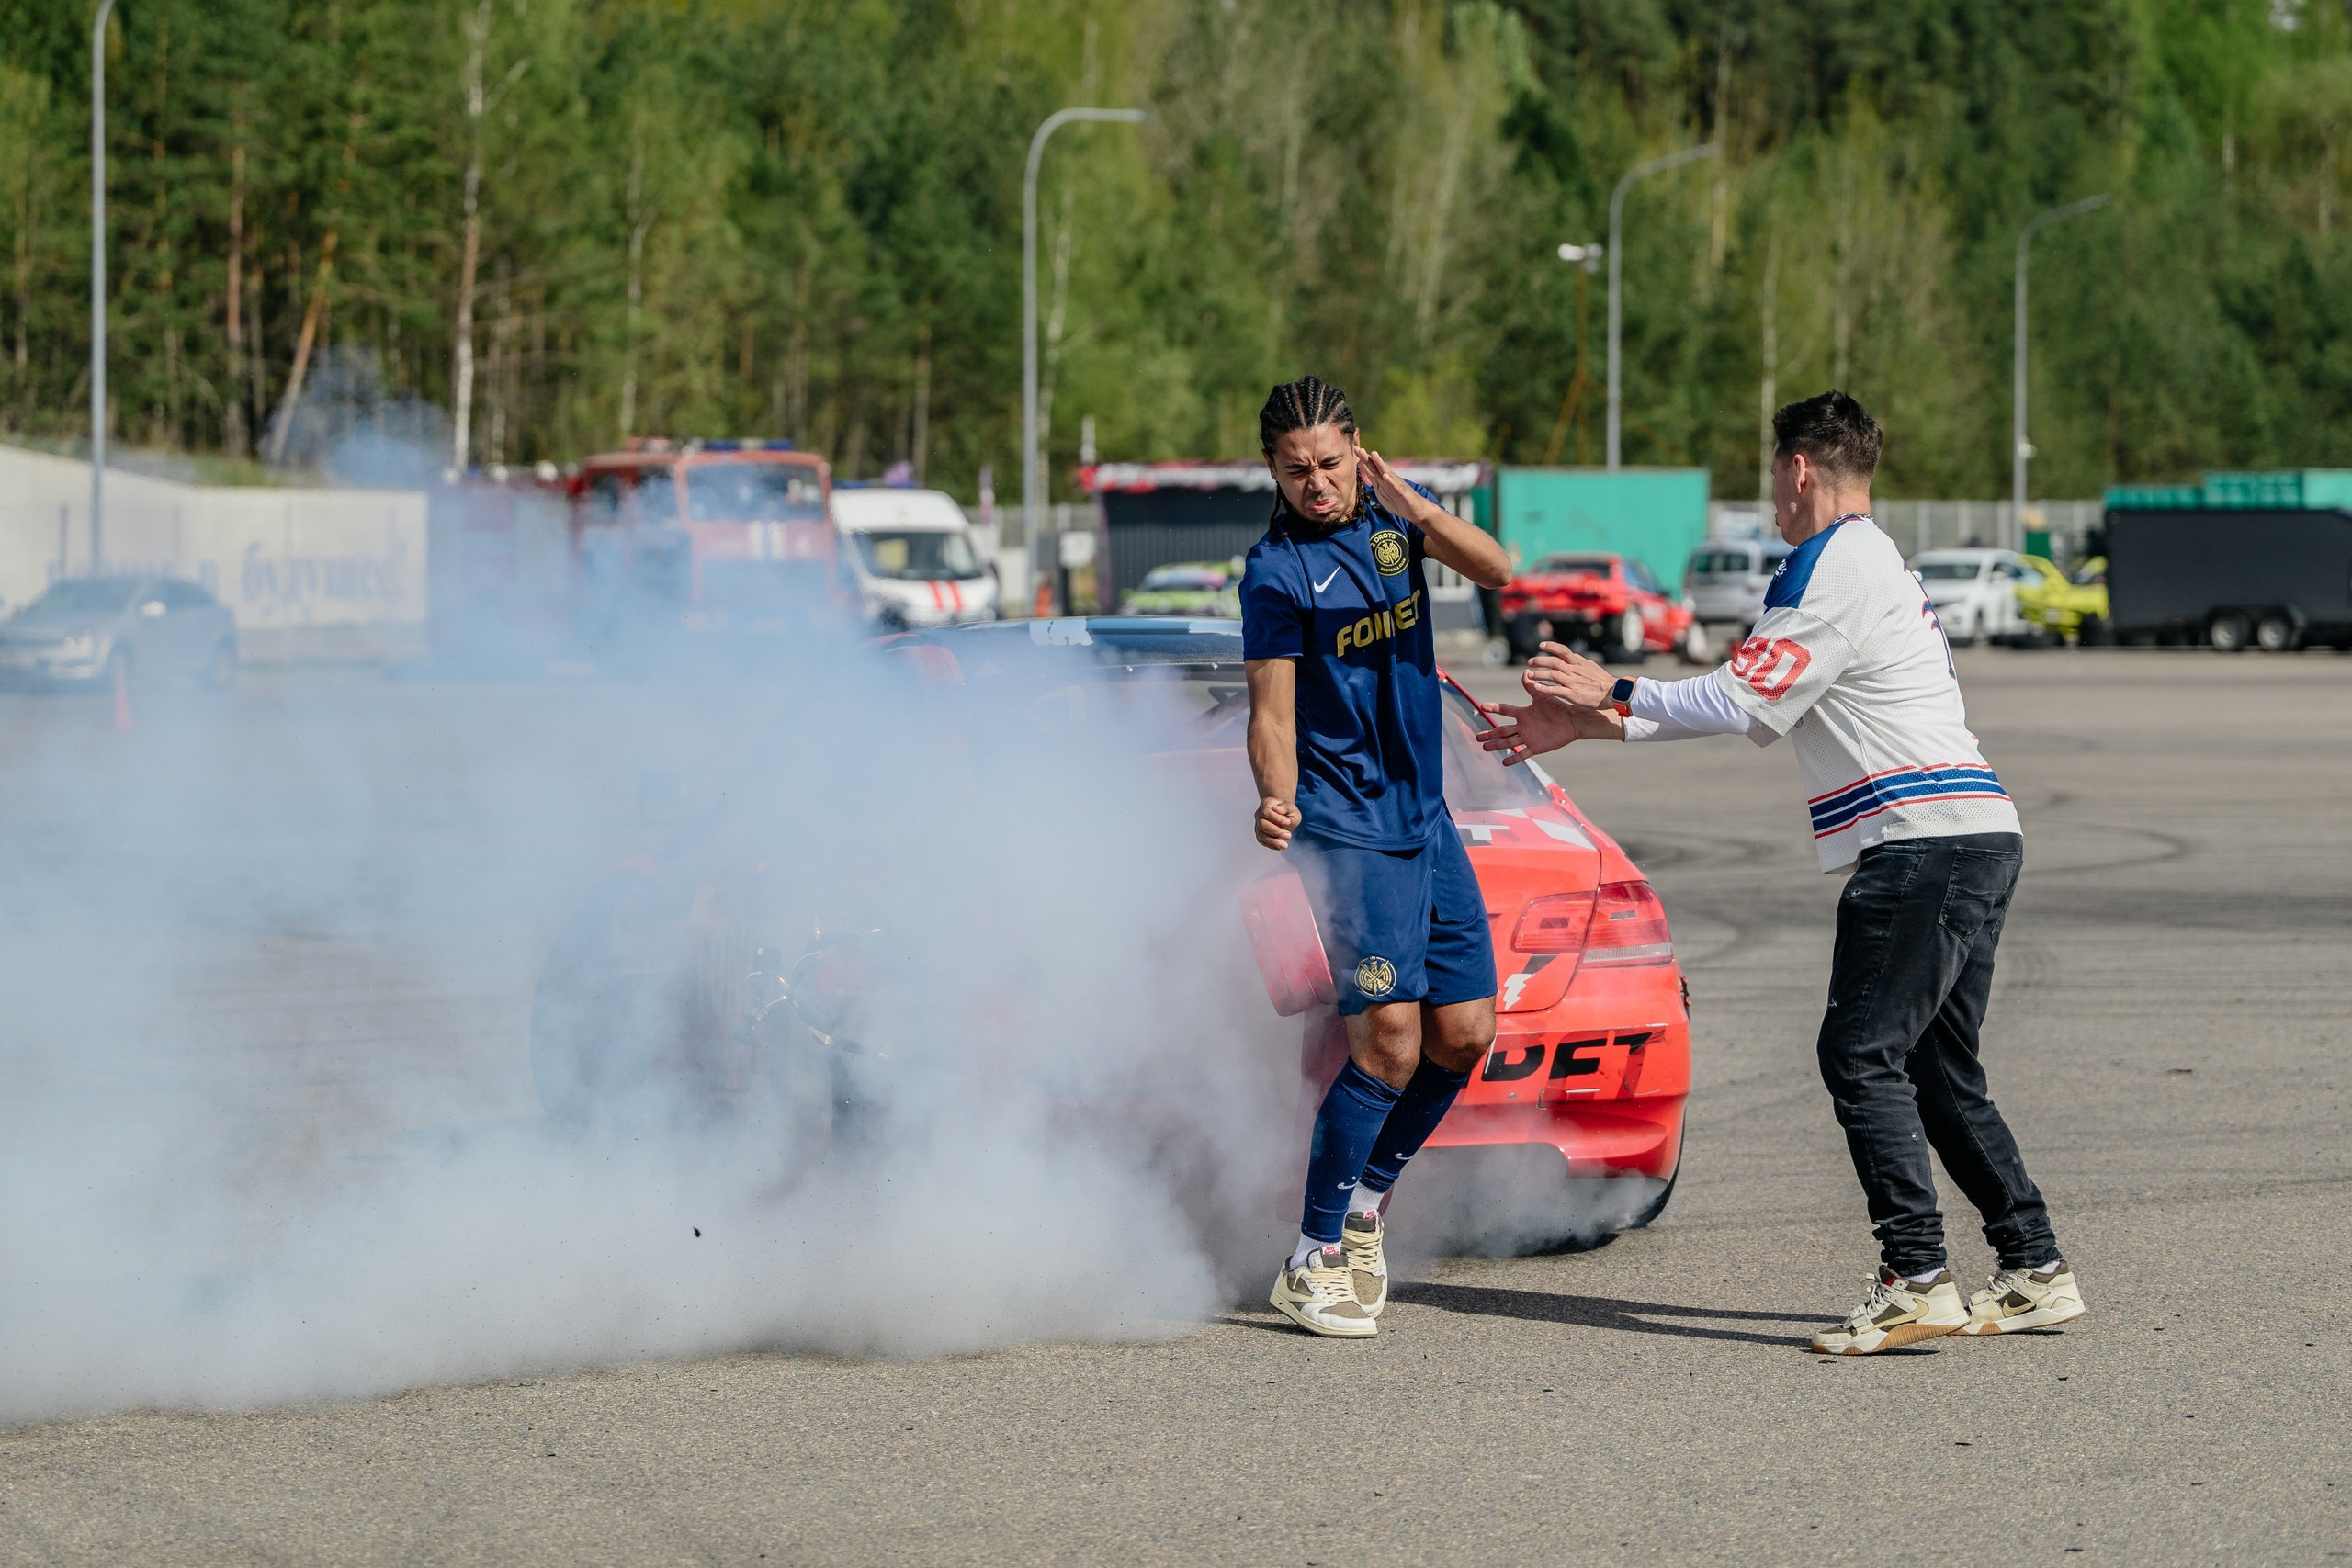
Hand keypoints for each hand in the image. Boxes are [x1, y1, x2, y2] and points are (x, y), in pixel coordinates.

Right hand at [1255, 796, 1301, 850]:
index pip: (1266, 812)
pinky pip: (1262, 841)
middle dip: (1275, 831)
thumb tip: (1277, 809)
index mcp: (1266, 805)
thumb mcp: (1291, 808)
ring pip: (1261, 834)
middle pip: (1262, 824)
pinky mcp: (1260, 835)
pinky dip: (1271, 845)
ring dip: (1273, 841)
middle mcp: (1259, 815)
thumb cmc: (1287, 811)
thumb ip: (1286, 807)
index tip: (1287, 822)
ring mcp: (1258, 825)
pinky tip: (1280, 847)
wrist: (1284, 814)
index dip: (1276, 818)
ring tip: (1284, 845)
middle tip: (1288, 835)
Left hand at [1351, 435, 1425, 522]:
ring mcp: (1396, 484)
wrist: (1415, 509)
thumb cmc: (1398, 499)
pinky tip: (1385, 476)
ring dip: (1380, 463)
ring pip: (1387, 472)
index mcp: (1382, 480)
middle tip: (1360, 449)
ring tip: (1373, 454)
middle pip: (1377, 467)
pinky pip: (1396, 486)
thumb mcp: (1381, 490)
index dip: (1363, 460)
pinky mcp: (1403, 492)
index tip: (1355, 450)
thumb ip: (1374, 480)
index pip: (1371, 468)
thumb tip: (1364, 470)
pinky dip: (1391, 481)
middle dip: (1368, 458)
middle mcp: (1389, 479)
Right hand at [1476, 696, 1624, 763]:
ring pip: (1508, 742)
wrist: (1572, 721)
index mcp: (1524, 713)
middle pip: (1502, 730)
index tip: (1482, 706)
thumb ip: (1532, 686)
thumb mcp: (1542, 696)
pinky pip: (1522, 754)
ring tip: (1484, 748)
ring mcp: (1528, 737)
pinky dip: (1513, 758)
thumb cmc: (1559, 707)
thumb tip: (1525, 672)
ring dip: (1496, 745)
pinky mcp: (1536, 747)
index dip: (1494, 708)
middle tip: (1477, 736)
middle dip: (1490, 733)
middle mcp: (1524, 726)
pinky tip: (1504, 762)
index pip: (1505, 710)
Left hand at [1524, 641, 1615, 707]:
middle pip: (1553, 662)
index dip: (1551, 646)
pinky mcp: (1573, 694)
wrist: (1613, 693)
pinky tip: (1536, 687)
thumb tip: (1571, 654)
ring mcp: (1573, 682)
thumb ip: (1579, 660)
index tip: (1540, 645)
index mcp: (1578, 663)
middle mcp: (1574, 671)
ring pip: (1552, 675)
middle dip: (1540, 660)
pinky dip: (1544, 688)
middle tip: (1530, 661)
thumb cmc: (1601, 680)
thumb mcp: (1591, 666)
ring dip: (1539, 674)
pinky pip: (1555, 690)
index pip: (1563, 650)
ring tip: (1529, 675)